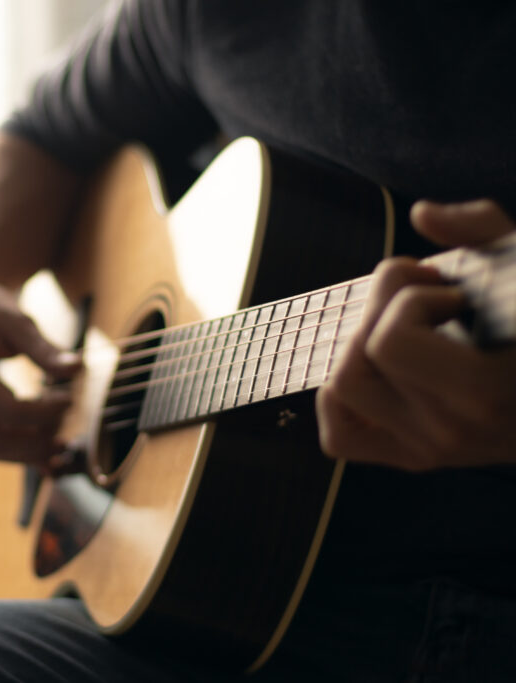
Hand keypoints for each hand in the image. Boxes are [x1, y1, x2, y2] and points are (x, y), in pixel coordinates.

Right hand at [0, 260, 80, 465]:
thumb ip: (45, 350)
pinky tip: (35, 444)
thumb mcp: (16, 322)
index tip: (69, 400)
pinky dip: (7, 448)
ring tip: (54, 443)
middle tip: (64, 440)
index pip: (8, 410)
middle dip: (32, 447)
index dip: (46, 413)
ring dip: (20, 453)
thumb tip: (77, 370)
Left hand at [316, 199, 515, 469]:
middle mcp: (453, 430)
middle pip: (356, 361)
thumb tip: (424, 214)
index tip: (453, 293)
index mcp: (485, 392)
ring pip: (342, 390)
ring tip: (407, 327)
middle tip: (427, 297)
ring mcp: (432, 450)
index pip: (391, 344)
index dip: (409, 300)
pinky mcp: (415, 458)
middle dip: (381, 311)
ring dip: (360, 347)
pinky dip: (340, 401)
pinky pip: (339, 437)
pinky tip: (378, 369)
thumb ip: (483, 229)